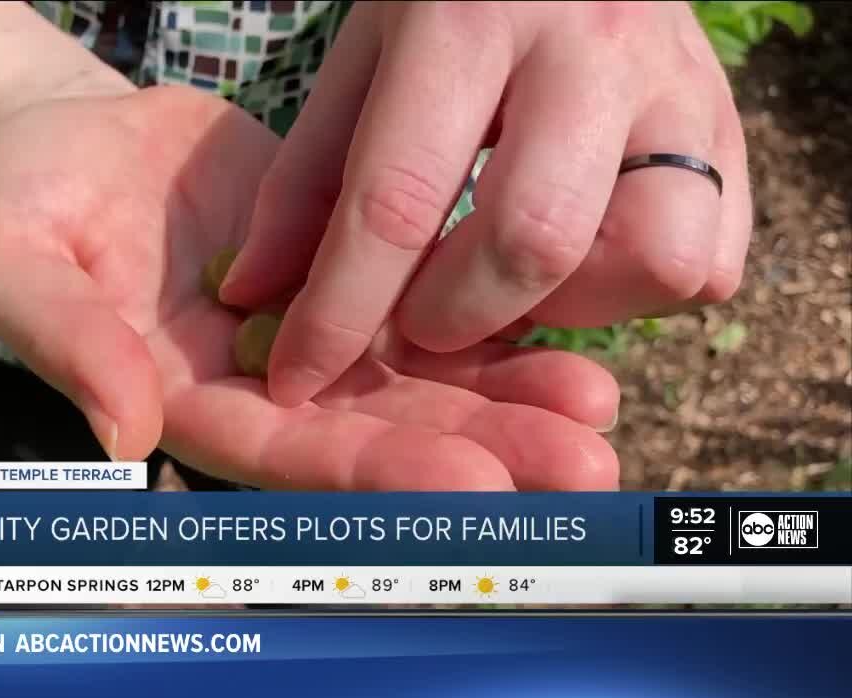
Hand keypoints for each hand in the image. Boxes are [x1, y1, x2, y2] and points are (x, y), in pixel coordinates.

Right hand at [0, 86, 618, 489]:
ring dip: (505, 397)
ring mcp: (305, 332)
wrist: (72, 139)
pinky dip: (488, 318)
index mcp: (184, 400)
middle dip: (477, 449)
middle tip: (580, 463)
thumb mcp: (10, 262)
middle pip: (374, 433)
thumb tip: (122, 434)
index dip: (375, 473)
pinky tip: (564, 325)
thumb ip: (62, 343)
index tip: (472, 484)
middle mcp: (257, 384)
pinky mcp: (340, 270)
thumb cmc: (23, 203)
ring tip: (596, 406)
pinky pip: (420, 301)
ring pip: (413, 377)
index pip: (284, 454)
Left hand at [221, 1, 750, 406]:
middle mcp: (590, 48)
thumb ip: (307, 177)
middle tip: (421, 318)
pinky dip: (638, 294)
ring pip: (653, 256)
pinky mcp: (729, 125)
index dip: (341, 311)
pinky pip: (710, 260)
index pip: (399, 199)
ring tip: (512, 279)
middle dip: (460, 317)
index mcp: (470, 18)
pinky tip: (581, 262)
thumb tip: (253, 293)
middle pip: (535, 240)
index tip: (299, 376)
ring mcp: (679, 85)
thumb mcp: (364, 55)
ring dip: (569, 308)